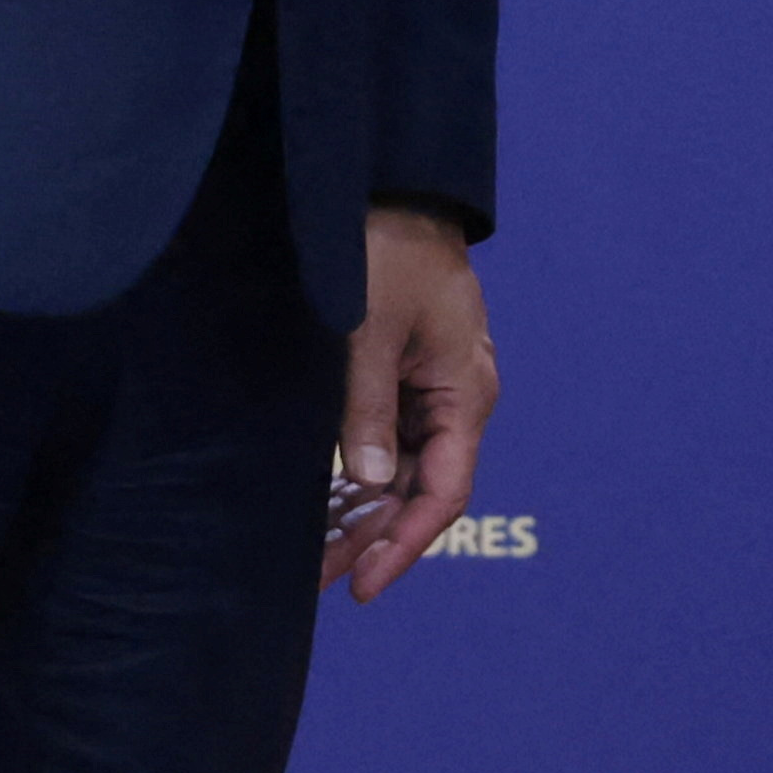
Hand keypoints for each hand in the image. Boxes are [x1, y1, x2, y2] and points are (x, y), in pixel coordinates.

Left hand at [332, 203, 495, 595]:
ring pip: (397, 471)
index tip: (362, 585)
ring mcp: (428, 388)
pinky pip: (383, 439)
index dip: (403, 546)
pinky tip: (318, 503)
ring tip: (309, 554)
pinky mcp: (401, 374)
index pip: (442, 495)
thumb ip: (366, 408)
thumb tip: (367, 484)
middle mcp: (454, 399)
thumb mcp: (369, 329)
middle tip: (316, 580)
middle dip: (369, 538)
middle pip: (417, 491)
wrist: (392, 187)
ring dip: (358, 512)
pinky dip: (353, 474)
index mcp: (463, 393)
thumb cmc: (387, 248)